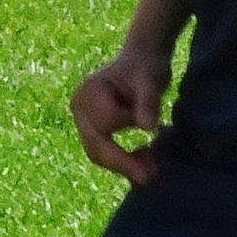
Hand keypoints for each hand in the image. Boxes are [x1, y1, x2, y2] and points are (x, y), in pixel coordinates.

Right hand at [72, 47, 170, 183]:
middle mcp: (78, 108)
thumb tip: (148, 128)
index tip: (158, 127)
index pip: (104, 126)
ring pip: (97, 153)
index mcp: (88, 94)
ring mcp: (82, 119)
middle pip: (95, 146)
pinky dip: (122, 159)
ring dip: (123, 165)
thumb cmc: (146, 66)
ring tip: (152, 168)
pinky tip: (144, 157)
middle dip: (123, 163)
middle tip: (152, 176)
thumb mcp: (150, 81)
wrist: (141, 60)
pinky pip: (102, 150)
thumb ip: (147, 103)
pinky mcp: (92, 127)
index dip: (129, 130)